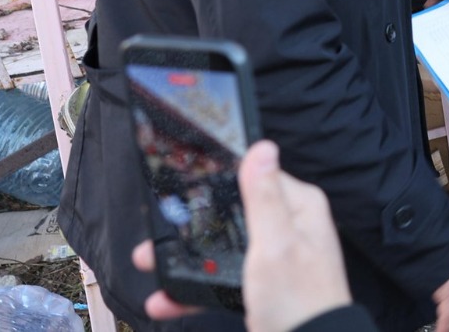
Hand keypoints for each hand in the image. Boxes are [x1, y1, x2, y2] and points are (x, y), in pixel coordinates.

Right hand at [130, 140, 354, 331]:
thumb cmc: (298, 298)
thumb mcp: (275, 243)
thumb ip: (264, 198)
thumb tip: (262, 148)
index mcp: (298, 208)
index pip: (257, 177)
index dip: (219, 181)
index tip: (182, 184)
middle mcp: (289, 227)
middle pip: (232, 214)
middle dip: (192, 225)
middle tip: (157, 231)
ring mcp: (275, 258)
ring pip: (222, 248)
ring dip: (186, 258)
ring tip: (149, 262)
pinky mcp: (262, 286)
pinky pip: (222, 279)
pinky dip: (195, 288)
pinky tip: (166, 299)